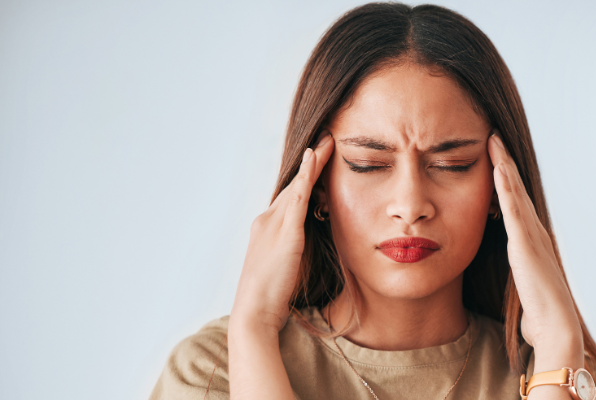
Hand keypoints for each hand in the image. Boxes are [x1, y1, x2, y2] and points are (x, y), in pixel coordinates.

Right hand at [230, 132, 333, 332]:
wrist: (254, 313)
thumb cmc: (273, 298)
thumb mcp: (288, 269)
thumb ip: (298, 252)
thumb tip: (314, 244)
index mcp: (266, 231)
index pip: (289, 198)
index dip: (304, 178)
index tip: (318, 160)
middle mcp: (266, 222)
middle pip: (292, 187)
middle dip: (310, 163)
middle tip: (327, 139)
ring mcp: (272, 225)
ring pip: (296, 186)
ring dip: (312, 162)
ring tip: (328, 141)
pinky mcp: (284, 233)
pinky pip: (297, 197)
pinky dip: (306, 175)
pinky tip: (315, 158)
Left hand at [487, 133, 583, 367]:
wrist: (556, 326)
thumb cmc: (540, 315)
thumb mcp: (526, 288)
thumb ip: (521, 278)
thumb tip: (521, 283)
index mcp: (531, 242)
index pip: (516, 204)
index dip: (506, 181)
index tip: (495, 159)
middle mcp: (534, 233)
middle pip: (516, 190)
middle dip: (505, 162)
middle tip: (493, 137)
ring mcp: (531, 236)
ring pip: (515, 192)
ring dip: (504, 165)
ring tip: (493, 141)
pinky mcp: (524, 244)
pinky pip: (512, 208)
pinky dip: (506, 186)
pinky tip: (498, 167)